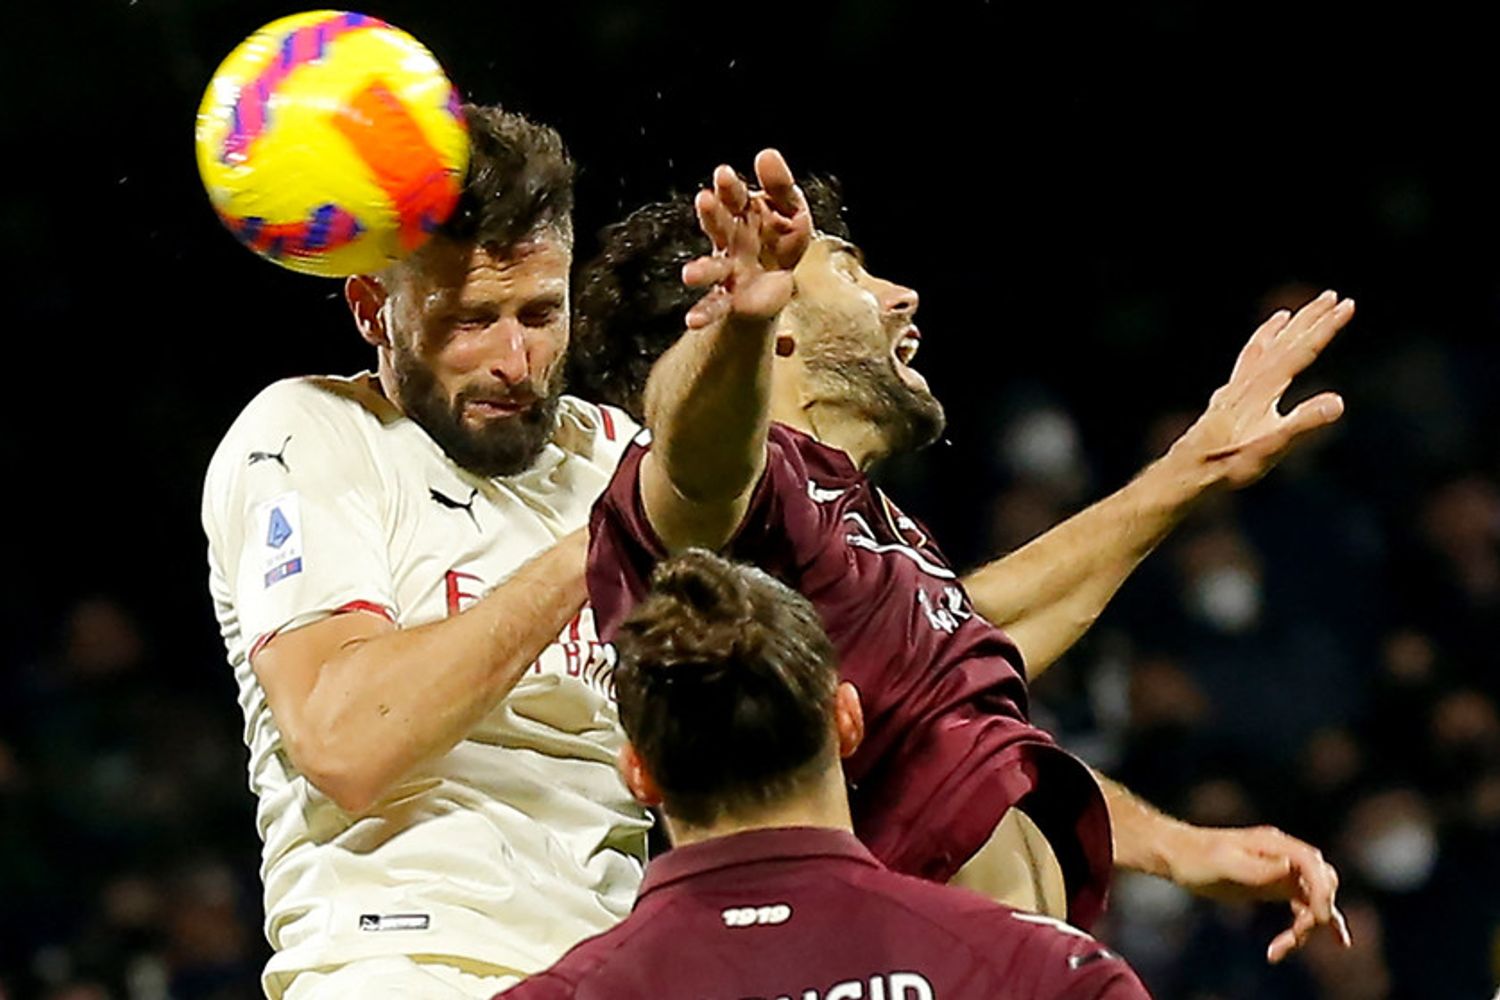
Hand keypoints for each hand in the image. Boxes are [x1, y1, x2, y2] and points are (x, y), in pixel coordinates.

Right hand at [682, 148, 811, 328]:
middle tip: (705, 200)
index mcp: (744, 214)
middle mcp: (731, 240)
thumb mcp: (790, 210)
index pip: (735, 197)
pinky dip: (703, 313)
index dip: (729, 187)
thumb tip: (766, 153)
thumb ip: (780, 185)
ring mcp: (728, 269)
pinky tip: (692, 322)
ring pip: (712, 268)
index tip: (723, 174)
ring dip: (701, 271)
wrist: (778, 284)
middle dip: (713, 214)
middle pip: (720, 226)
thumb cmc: (781, 240)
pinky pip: (716, 306)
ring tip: (689, 276)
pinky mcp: (732, 297)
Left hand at [1164, 823, 1351, 963]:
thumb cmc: (1196, 858)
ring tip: (1282, 949)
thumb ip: (1257, 868)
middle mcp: (1284, 855)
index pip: (1313, 864)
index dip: (1322, 891)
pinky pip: (1304, 905)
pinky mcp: (1275, 886)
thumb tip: (1290, 867)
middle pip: (1321, 882)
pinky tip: (1337, 940)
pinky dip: (1313, 923)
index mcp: (1274, 844)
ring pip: (1314, 899)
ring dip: (1309, 925)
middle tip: (1295, 935)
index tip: (1319, 919)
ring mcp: (1282, 871)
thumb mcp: (1224, 864)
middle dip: (1316, 911)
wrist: (1177, 856)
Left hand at [1170, 290, 1354, 490]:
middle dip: (1310, 318)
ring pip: (1260, 349)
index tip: (1348, 304)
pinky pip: (1242, 365)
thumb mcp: (1273, 446)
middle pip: (1284, 341)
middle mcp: (1249, 380)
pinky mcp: (1225, 400)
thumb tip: (1338, 403)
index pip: (1302, 349)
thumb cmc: (1230, 462)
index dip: (1327, 326)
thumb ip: (1304, 423)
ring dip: (1279, 330)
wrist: (1189, 471)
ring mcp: (1235, 388)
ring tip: (1288, 314)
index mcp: (1265, 386)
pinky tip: (1253, 355)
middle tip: (1333, 296)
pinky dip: (1253, 350)